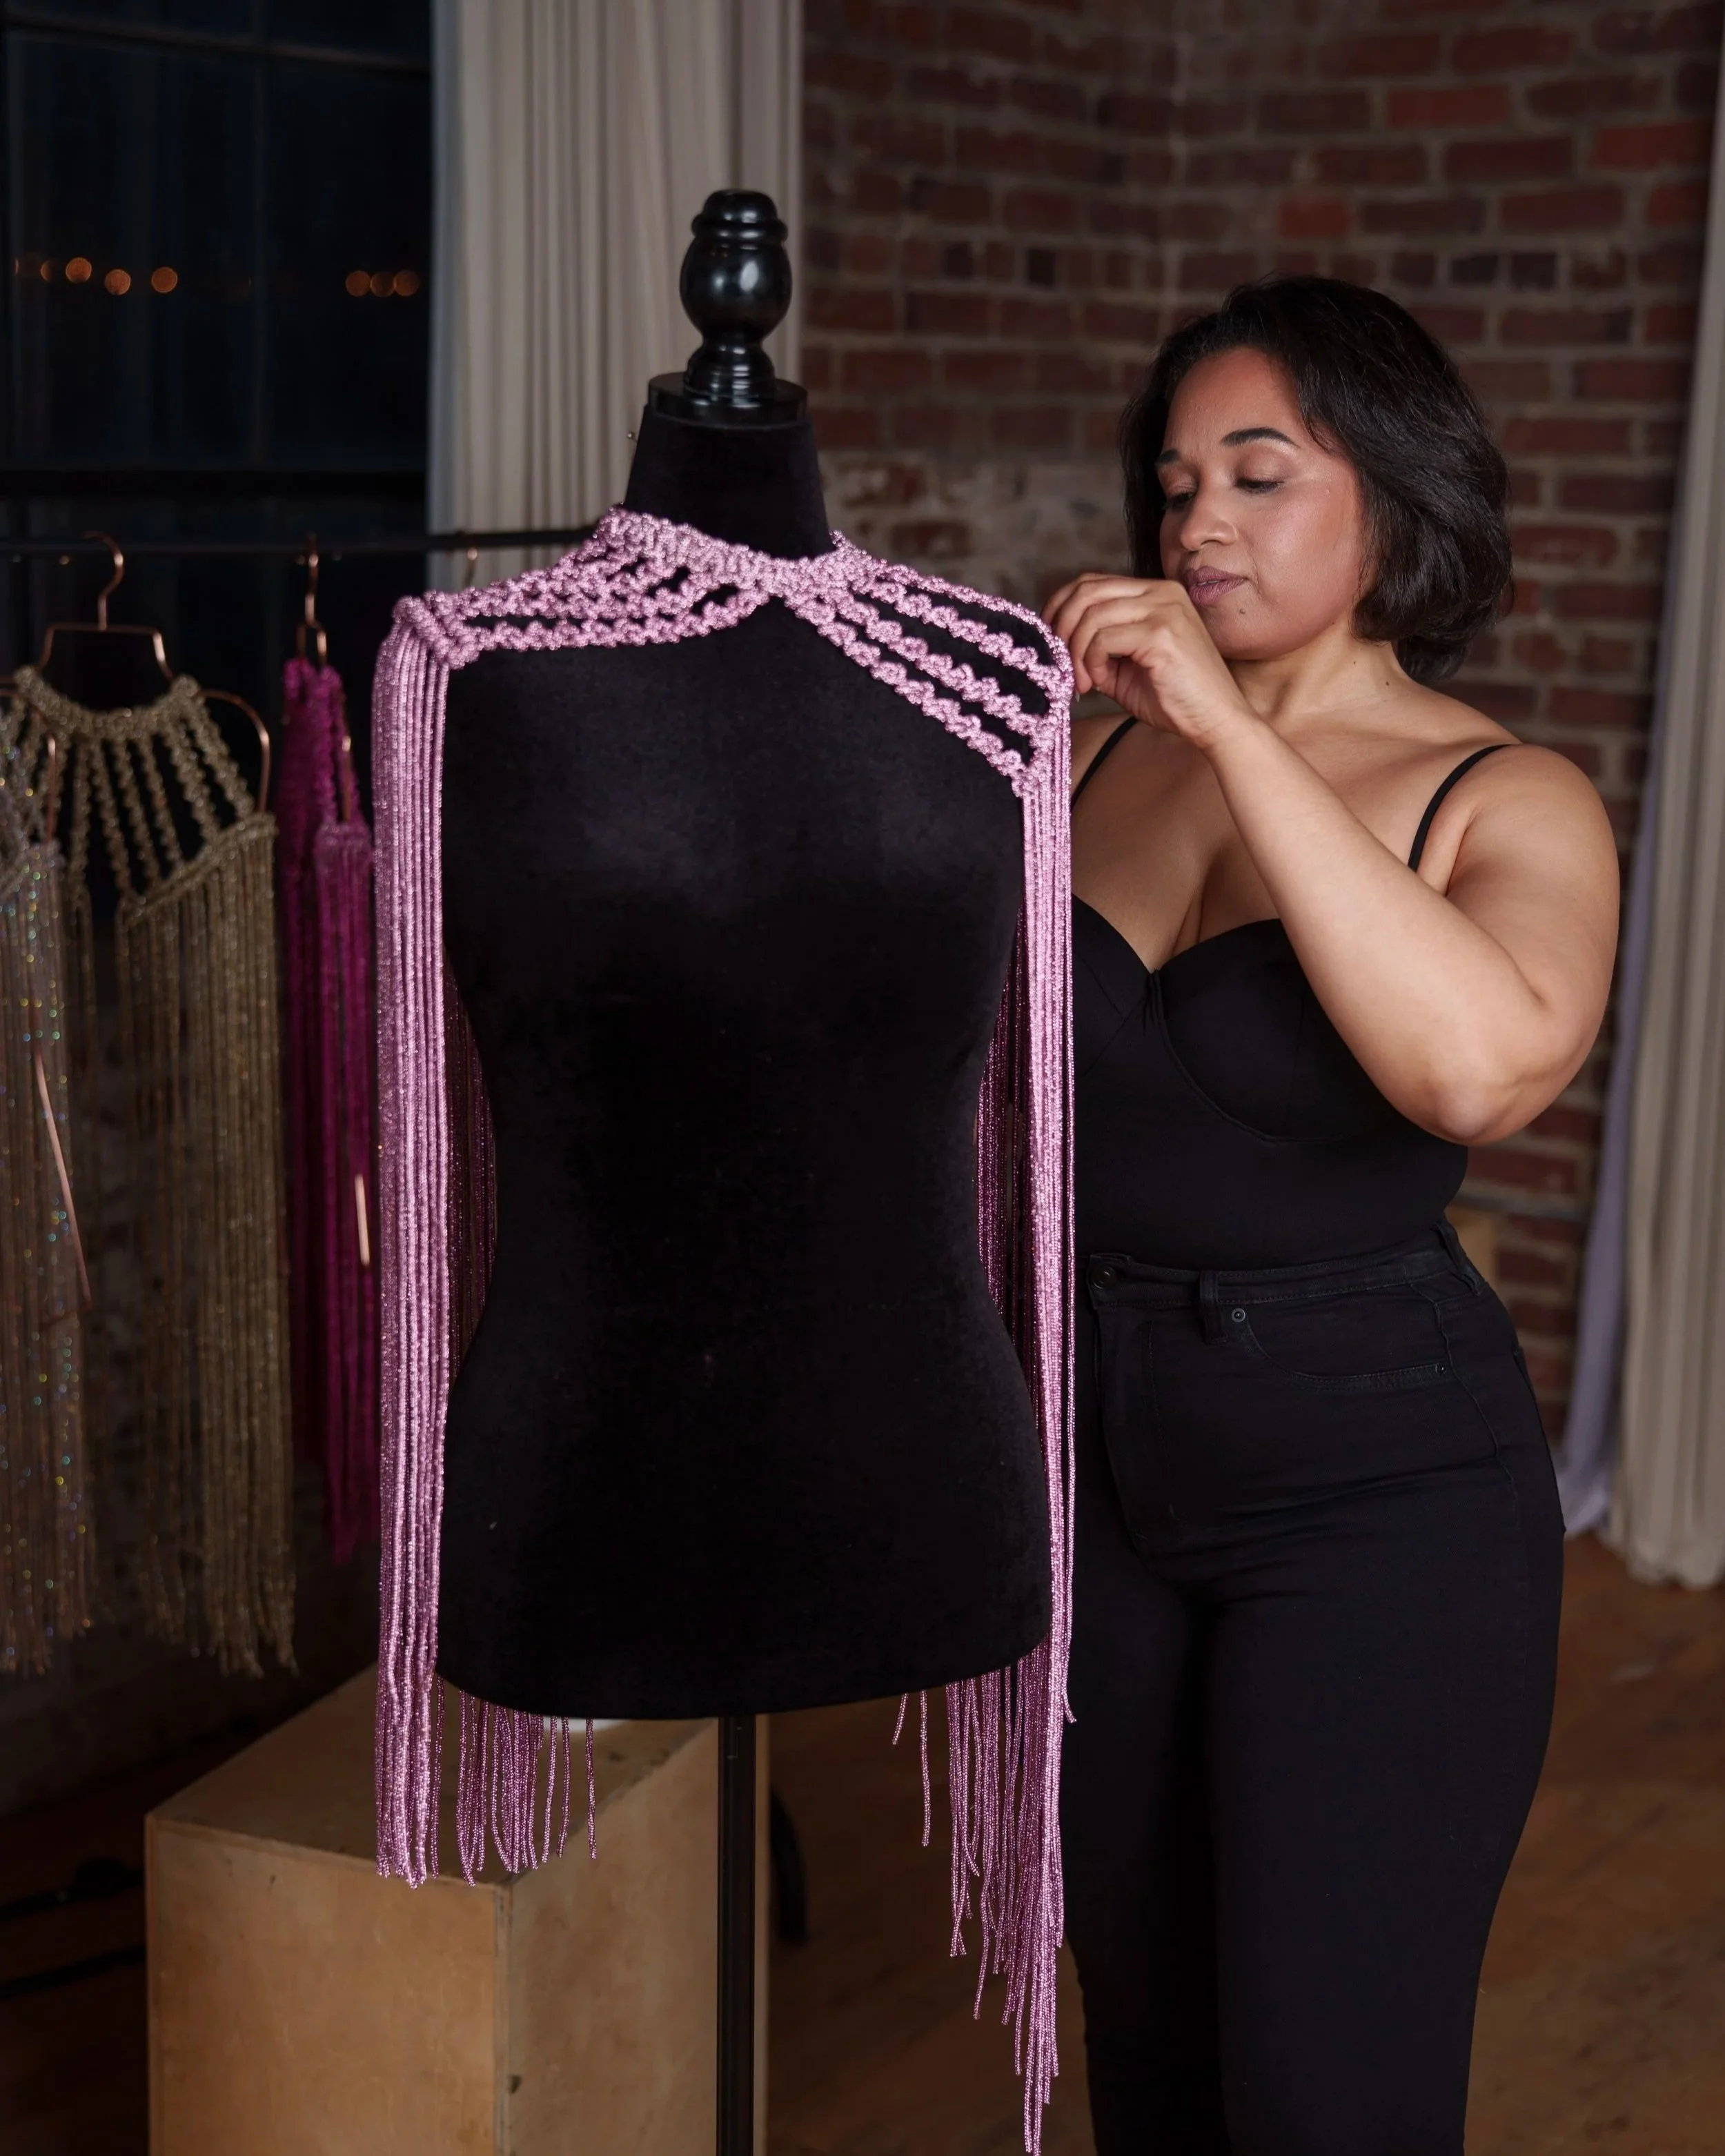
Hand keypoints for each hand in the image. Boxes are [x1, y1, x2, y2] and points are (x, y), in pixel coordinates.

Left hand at [1042, 573, 1253, 749]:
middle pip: (1086, 591)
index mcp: (1154, 593)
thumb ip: (1096, 648)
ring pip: (1091, 616)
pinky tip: (1099, 682)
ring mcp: (1164, 608)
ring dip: (1076, 652)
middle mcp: (1161, 592)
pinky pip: (1103, 638)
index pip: (1091, 582)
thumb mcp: (1125, 668)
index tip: (1050, 640)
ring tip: (1082, 682)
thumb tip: (1057, 643)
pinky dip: (1091, 662)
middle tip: (1059, 663)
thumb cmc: (1174, 699)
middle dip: (1061, 628)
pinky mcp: (1162, 632)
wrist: (1217, 721)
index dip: (1060, 607)